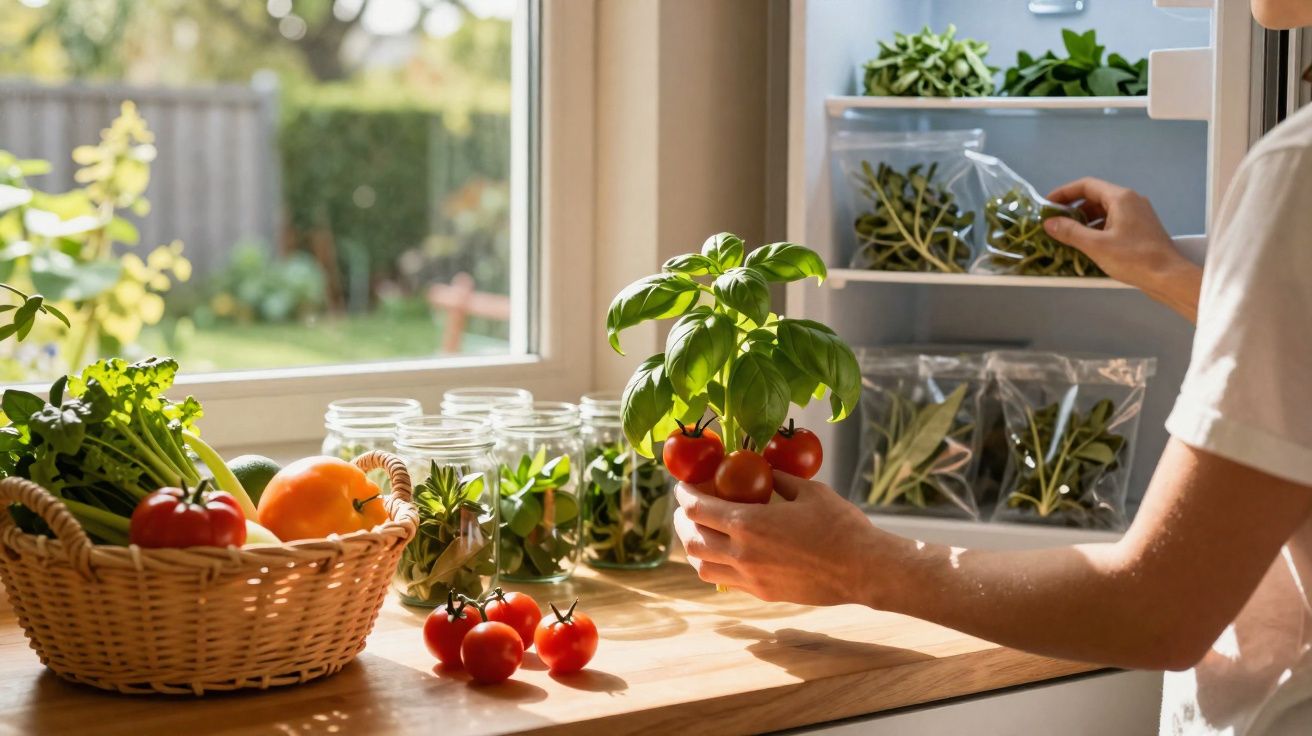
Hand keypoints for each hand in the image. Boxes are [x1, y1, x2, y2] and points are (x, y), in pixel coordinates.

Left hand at [672, 472, 888, 605]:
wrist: (863, 569)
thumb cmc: (840, 525)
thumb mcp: (808, 491)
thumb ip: (777, 479)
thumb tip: (760, 469)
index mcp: (749, 524)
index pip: (698, 509)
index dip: (685, 495)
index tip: (683, 486)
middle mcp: (742, 554)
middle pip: (692, 539)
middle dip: (682, 521)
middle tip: (686, 509)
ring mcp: (750, 578)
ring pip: (702, 567)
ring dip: (693, 547)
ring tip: (699, 533)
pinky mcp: (762, 594)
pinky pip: (725, 580)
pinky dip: (715, 565)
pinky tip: (725, 553)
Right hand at [1044, 177, 1201, 320]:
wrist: (1168, 276)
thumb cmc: (1133, 258)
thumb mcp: (1096, 245)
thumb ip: (1070, 232)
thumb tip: (1049, 223)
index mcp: (1120, 198)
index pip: (1086, 185)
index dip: (1064, 193)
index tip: (1047, 205)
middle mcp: (1130, 201)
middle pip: (1095, 197)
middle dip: (1073, 208)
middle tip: (1055, 222)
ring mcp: (1137, 214)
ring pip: (1104, 210)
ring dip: (1084, 220)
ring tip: (1067, 235)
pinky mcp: (1140, 228)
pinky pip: (1113, 221)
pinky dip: (1097, 228)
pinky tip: (1088, 244)